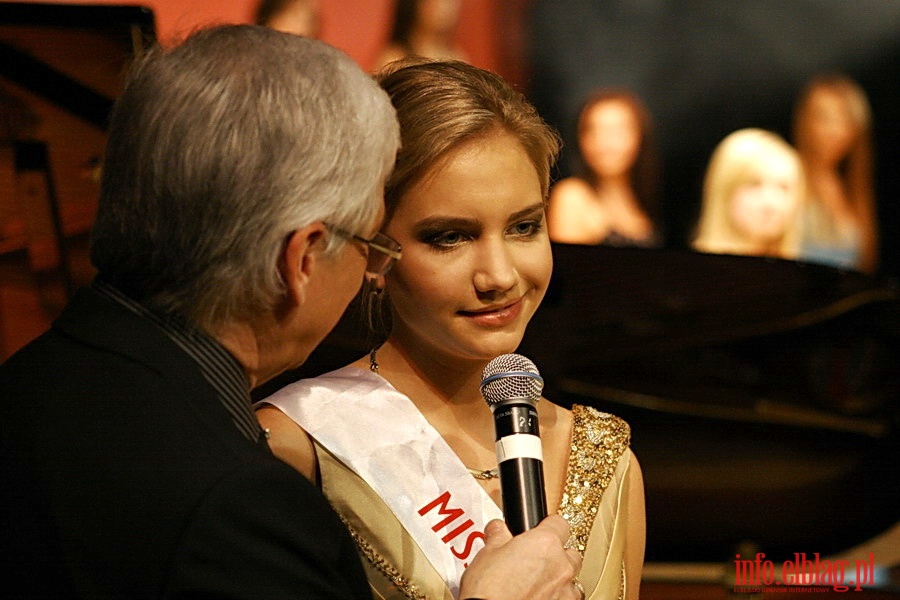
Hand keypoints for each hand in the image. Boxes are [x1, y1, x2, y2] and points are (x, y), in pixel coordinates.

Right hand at [458, 515, 582, 599]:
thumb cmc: (489, 588)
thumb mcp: (487, 552)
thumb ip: (498, 535)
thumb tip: (498, 530)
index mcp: (545, 543)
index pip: (559, 523)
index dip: (548, 525)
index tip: (540, 529)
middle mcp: (561, 565)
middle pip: (570, 552)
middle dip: (555, 554)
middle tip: (534, 559)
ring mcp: (565, 590)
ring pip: (571, 578)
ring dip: (559, 577)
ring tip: (537, 581)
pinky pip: (567, 598)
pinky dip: (556, 596)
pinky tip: (540, 596)